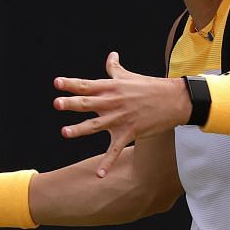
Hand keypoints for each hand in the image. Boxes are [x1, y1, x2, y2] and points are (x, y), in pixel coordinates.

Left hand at [54, 53, 187, 176]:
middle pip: (88, 103)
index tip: (56, 83)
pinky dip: (108, 163)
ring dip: (80, 129)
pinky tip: (99, 175)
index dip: (71, 84)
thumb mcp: (129, 76)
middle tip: (57, 104)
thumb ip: (114, 68)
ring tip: (64, 132)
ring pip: (96, 125)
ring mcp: (120, 118)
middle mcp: (112, 102)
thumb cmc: (150, 87)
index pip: (87, 85)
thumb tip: (111, 55)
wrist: (173, 100)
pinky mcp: (129, 132)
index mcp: (111, 87)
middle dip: (72, 103)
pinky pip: (116, 150)